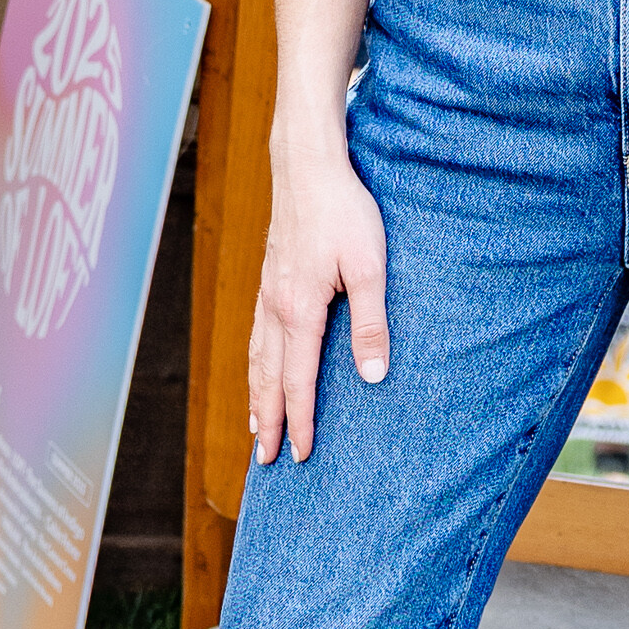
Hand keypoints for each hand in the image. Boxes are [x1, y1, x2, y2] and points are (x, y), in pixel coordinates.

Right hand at [248, 141, 390, 462]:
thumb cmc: (343, 212)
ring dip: (256, 396)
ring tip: (256, 428)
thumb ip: (371, 322)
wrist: (307, 167)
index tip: (300, 454)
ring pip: (256, 358)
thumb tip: (374, 375)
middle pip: (267, 378)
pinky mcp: (269, 280)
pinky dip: (255, 365)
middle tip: (266, 460)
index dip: (299, 420)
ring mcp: (266, 294)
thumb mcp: (368, 266)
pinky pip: (256, 336)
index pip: (298, 381)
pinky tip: (259, 370)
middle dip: (267, 420)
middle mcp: (274, 308)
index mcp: (298, 311)